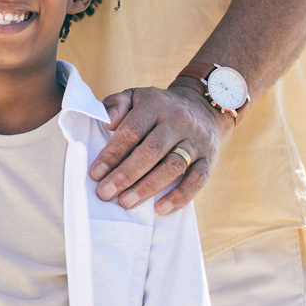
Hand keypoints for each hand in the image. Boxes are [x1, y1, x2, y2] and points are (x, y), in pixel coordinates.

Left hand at [90, 81, 234, 215]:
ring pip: (172, 167)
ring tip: (126, 202)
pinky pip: (198, 179)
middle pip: (150, 151)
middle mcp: (178, 121)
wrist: (203, 106)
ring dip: (148, 187)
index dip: (112, 154)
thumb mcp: (135, 96)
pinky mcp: (210, 158)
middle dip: (125, 175)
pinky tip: (161, 209)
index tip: (95, 174)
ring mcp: (196, 141)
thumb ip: (116, 104)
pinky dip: (180, 196)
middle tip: (105, 193)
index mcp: (155, 105)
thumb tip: (107, 121)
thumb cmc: (158, 106)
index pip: (131, 131)